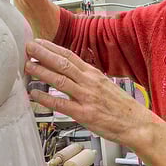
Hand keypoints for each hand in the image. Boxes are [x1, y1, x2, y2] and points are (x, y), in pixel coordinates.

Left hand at [24, 39, 157, 150]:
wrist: (137, 123)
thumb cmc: (120, 106)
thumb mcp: (104, 84)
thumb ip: (86, 78)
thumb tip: (69, 72)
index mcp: (93, 74)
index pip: (69, 55)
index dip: (52, 47)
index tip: (38, 41)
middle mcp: (89, 82)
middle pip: (62, 63)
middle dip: (43, 53)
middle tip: (28, 47)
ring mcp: (86, 97)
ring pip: (60, 79)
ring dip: (41, 72)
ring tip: (27, 66)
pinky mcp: (85, 114)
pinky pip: (61, 104)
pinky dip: (46, 98)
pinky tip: (34, 95)